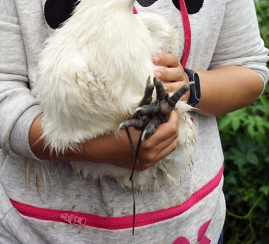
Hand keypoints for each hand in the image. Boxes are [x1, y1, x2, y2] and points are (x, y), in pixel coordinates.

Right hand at [29, 112, 180, 170]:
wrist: (94, 149)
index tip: (169, 107)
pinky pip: (162, 153)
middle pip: (174, 139)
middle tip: (169, 113)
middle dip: (174, 124)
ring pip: (170, 147)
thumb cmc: (109, 130)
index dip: (173, 116)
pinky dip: (164, 142)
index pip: (170, 129)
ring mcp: (147, 162)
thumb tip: (159, 103)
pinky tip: (157, 132)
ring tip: (164, 121)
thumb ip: (145, 114)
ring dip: (170, 134)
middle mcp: (150, 156)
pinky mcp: (144, 165)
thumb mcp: (129, 119)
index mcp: (147, 144)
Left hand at [151, 52, 189, 101]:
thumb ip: (156, 62)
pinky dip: (173, 97)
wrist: (182, 86)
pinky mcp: (183, 95)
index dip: (164, 58)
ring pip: (178, 85)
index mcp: (175, 64)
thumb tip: (141, 56)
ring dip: (169, 86)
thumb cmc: (166, 73)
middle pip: (175, 72)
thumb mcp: (164, 66)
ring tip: (161, 87)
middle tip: (155, 73)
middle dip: (165, 73)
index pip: (172, 59)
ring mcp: (182, 85)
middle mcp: (180, 74)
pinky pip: (179, 96)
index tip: (153, 59)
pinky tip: (167, 97)